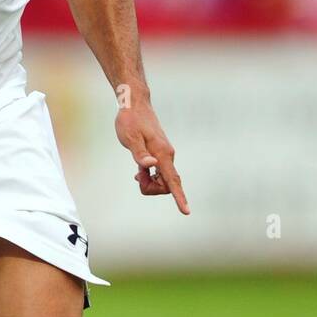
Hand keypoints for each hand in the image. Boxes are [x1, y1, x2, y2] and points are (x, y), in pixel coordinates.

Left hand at [115, 99, 189, 213]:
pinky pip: (160, 174)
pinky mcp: (161, 154)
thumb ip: (139, 154)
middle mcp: (168, 155)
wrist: (134, 105)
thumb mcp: (130, 138)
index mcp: (162, 154)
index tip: (186, 211)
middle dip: (151, 187)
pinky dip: (150, 176)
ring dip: (150, 181)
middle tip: (136, 176)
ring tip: (137, 172)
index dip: (179, 197)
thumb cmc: (130, 121)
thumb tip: (151, 166)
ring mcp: (166, 155)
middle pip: (166, 185)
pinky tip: (140, 172)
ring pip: (162, 180)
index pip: (172, 181)